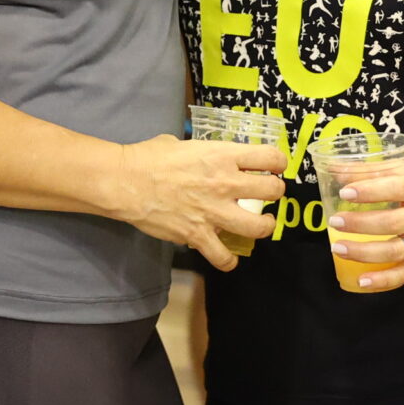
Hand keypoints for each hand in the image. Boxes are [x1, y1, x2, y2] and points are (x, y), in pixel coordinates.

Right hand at [111, 136, 285, 271]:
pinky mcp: (198, 235)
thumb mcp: (181, 143)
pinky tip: (227, 257)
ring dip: (265, 226)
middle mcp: (225, 183)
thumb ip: (200, 152)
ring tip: (261, 224)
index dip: (278, 162)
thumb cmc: (148, 158)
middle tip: (267, 194)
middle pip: (273, 191)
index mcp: (222, 155)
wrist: (125, 182)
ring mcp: (214, 212)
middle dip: (275, 192)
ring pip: (259, 227)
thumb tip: (203, 157)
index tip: (274, 166)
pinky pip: (224, 257)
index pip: (270, 157)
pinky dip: (228, 261)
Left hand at [329, 164, 403, 290]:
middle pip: (392, 223)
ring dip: (364, 253)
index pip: (396, 188)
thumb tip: (338, 170)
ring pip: (396, 252)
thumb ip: (378, 170)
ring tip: (338, 248)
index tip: (345, 192)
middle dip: (360, 224)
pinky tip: (362, 280)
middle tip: (334, 221)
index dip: (370, 191)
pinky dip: (384, 281)